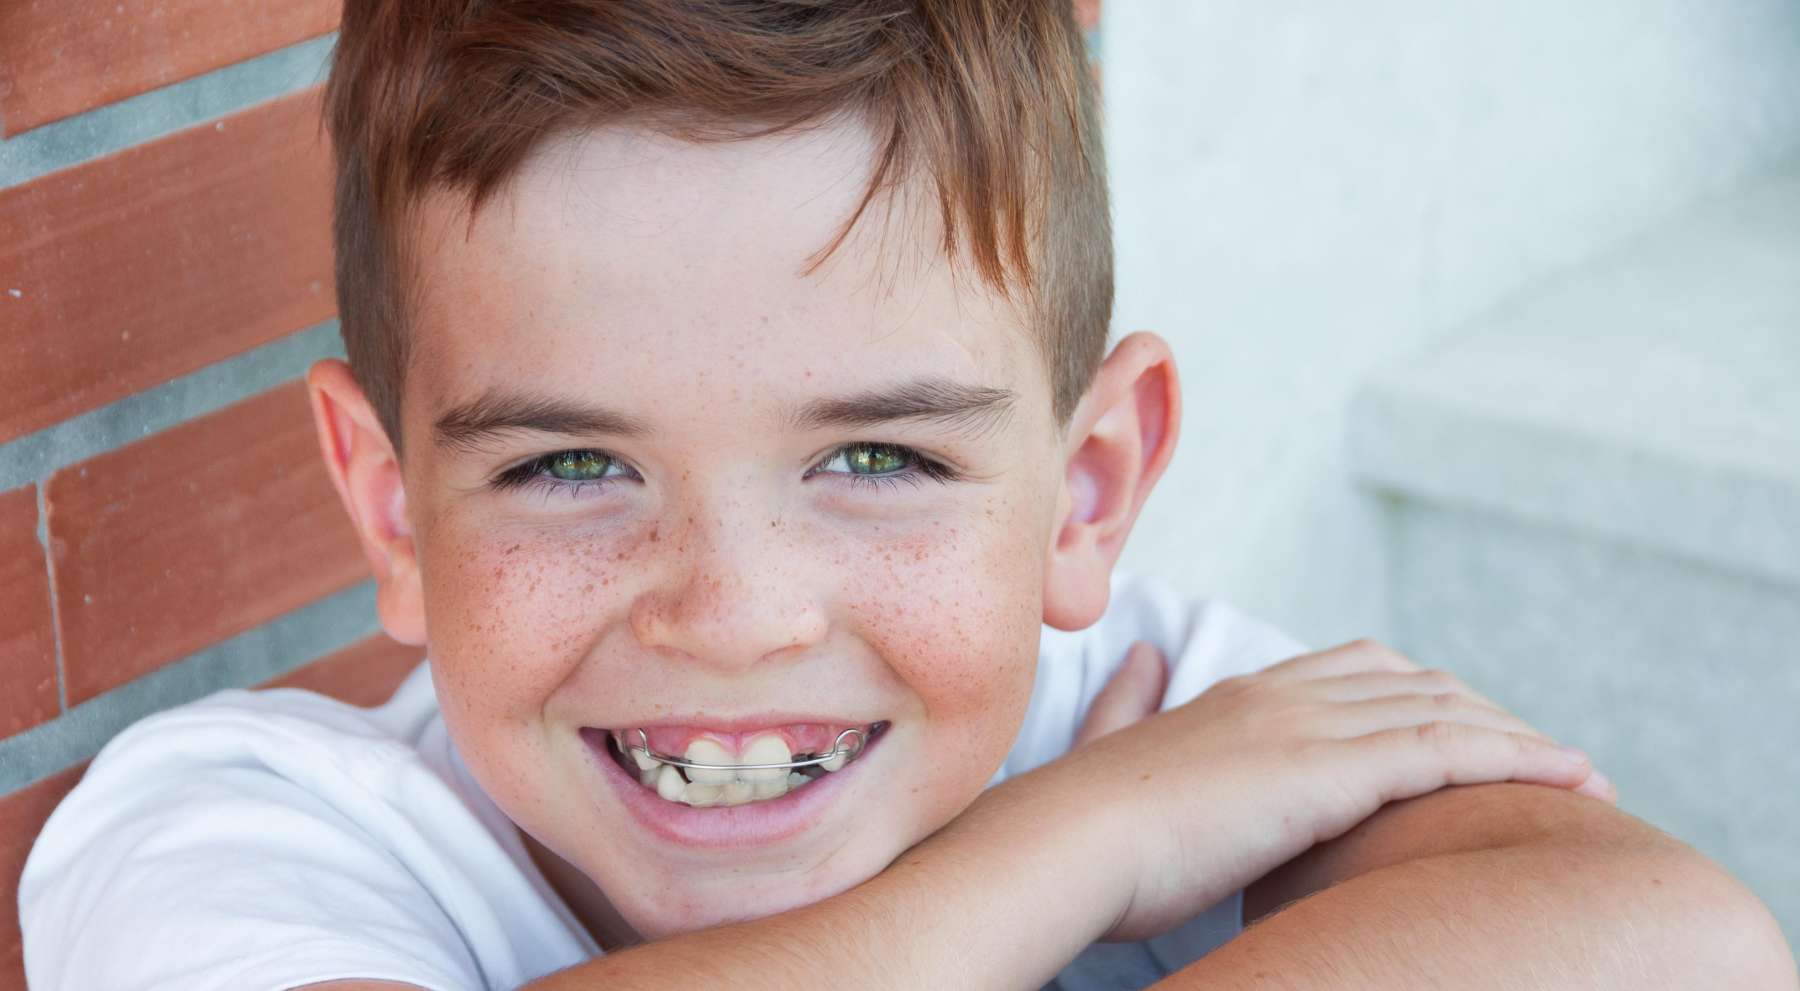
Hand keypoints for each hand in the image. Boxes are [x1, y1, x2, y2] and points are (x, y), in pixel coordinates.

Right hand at [1005, 639, 1612, 941]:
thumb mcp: (1113, 743)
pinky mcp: (1328, 772)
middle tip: (1539, 760)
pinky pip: (1448, 752)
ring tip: (1581, 775)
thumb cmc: (1087, 817)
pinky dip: (1519, 758)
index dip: (1424, 695)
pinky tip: (1568, 777)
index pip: (1359, 671)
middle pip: (1417, 683)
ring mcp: (1310, 727)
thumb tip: (1143, 651)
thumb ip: (1130, 697)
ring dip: (1521, 739)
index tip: (1469, 729)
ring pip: (1445, 712)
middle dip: (1486, 714)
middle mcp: (1286, 695)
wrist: (1071, 838)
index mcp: (1241, 694)